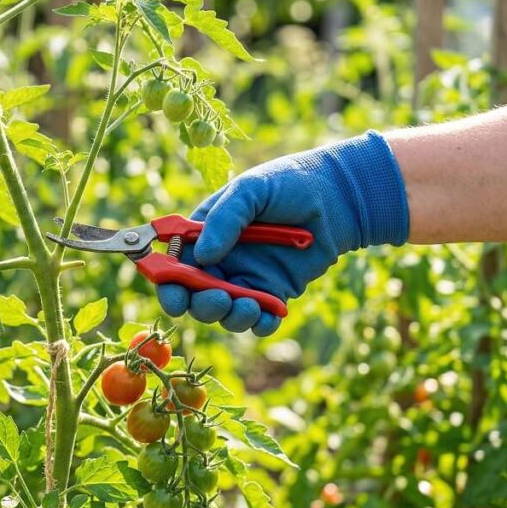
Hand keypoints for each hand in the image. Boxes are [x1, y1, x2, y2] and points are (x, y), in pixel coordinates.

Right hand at [157, 131, 409, 334]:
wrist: (339, 197)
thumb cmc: (289, 183)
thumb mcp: (251, 190)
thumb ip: (224, 220)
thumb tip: (204, 258)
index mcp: (204, 234)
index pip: (175, 263)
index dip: (167, 281)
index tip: (173, 292)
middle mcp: (221, 260)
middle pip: (194, 295)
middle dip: (200, 304)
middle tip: (219, 299)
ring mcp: (246, 278)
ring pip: (225, 312)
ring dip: (229, 317)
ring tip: (247, 306)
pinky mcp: (274, 293)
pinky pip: (259, 319)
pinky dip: (258, 324)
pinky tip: (266, 316)